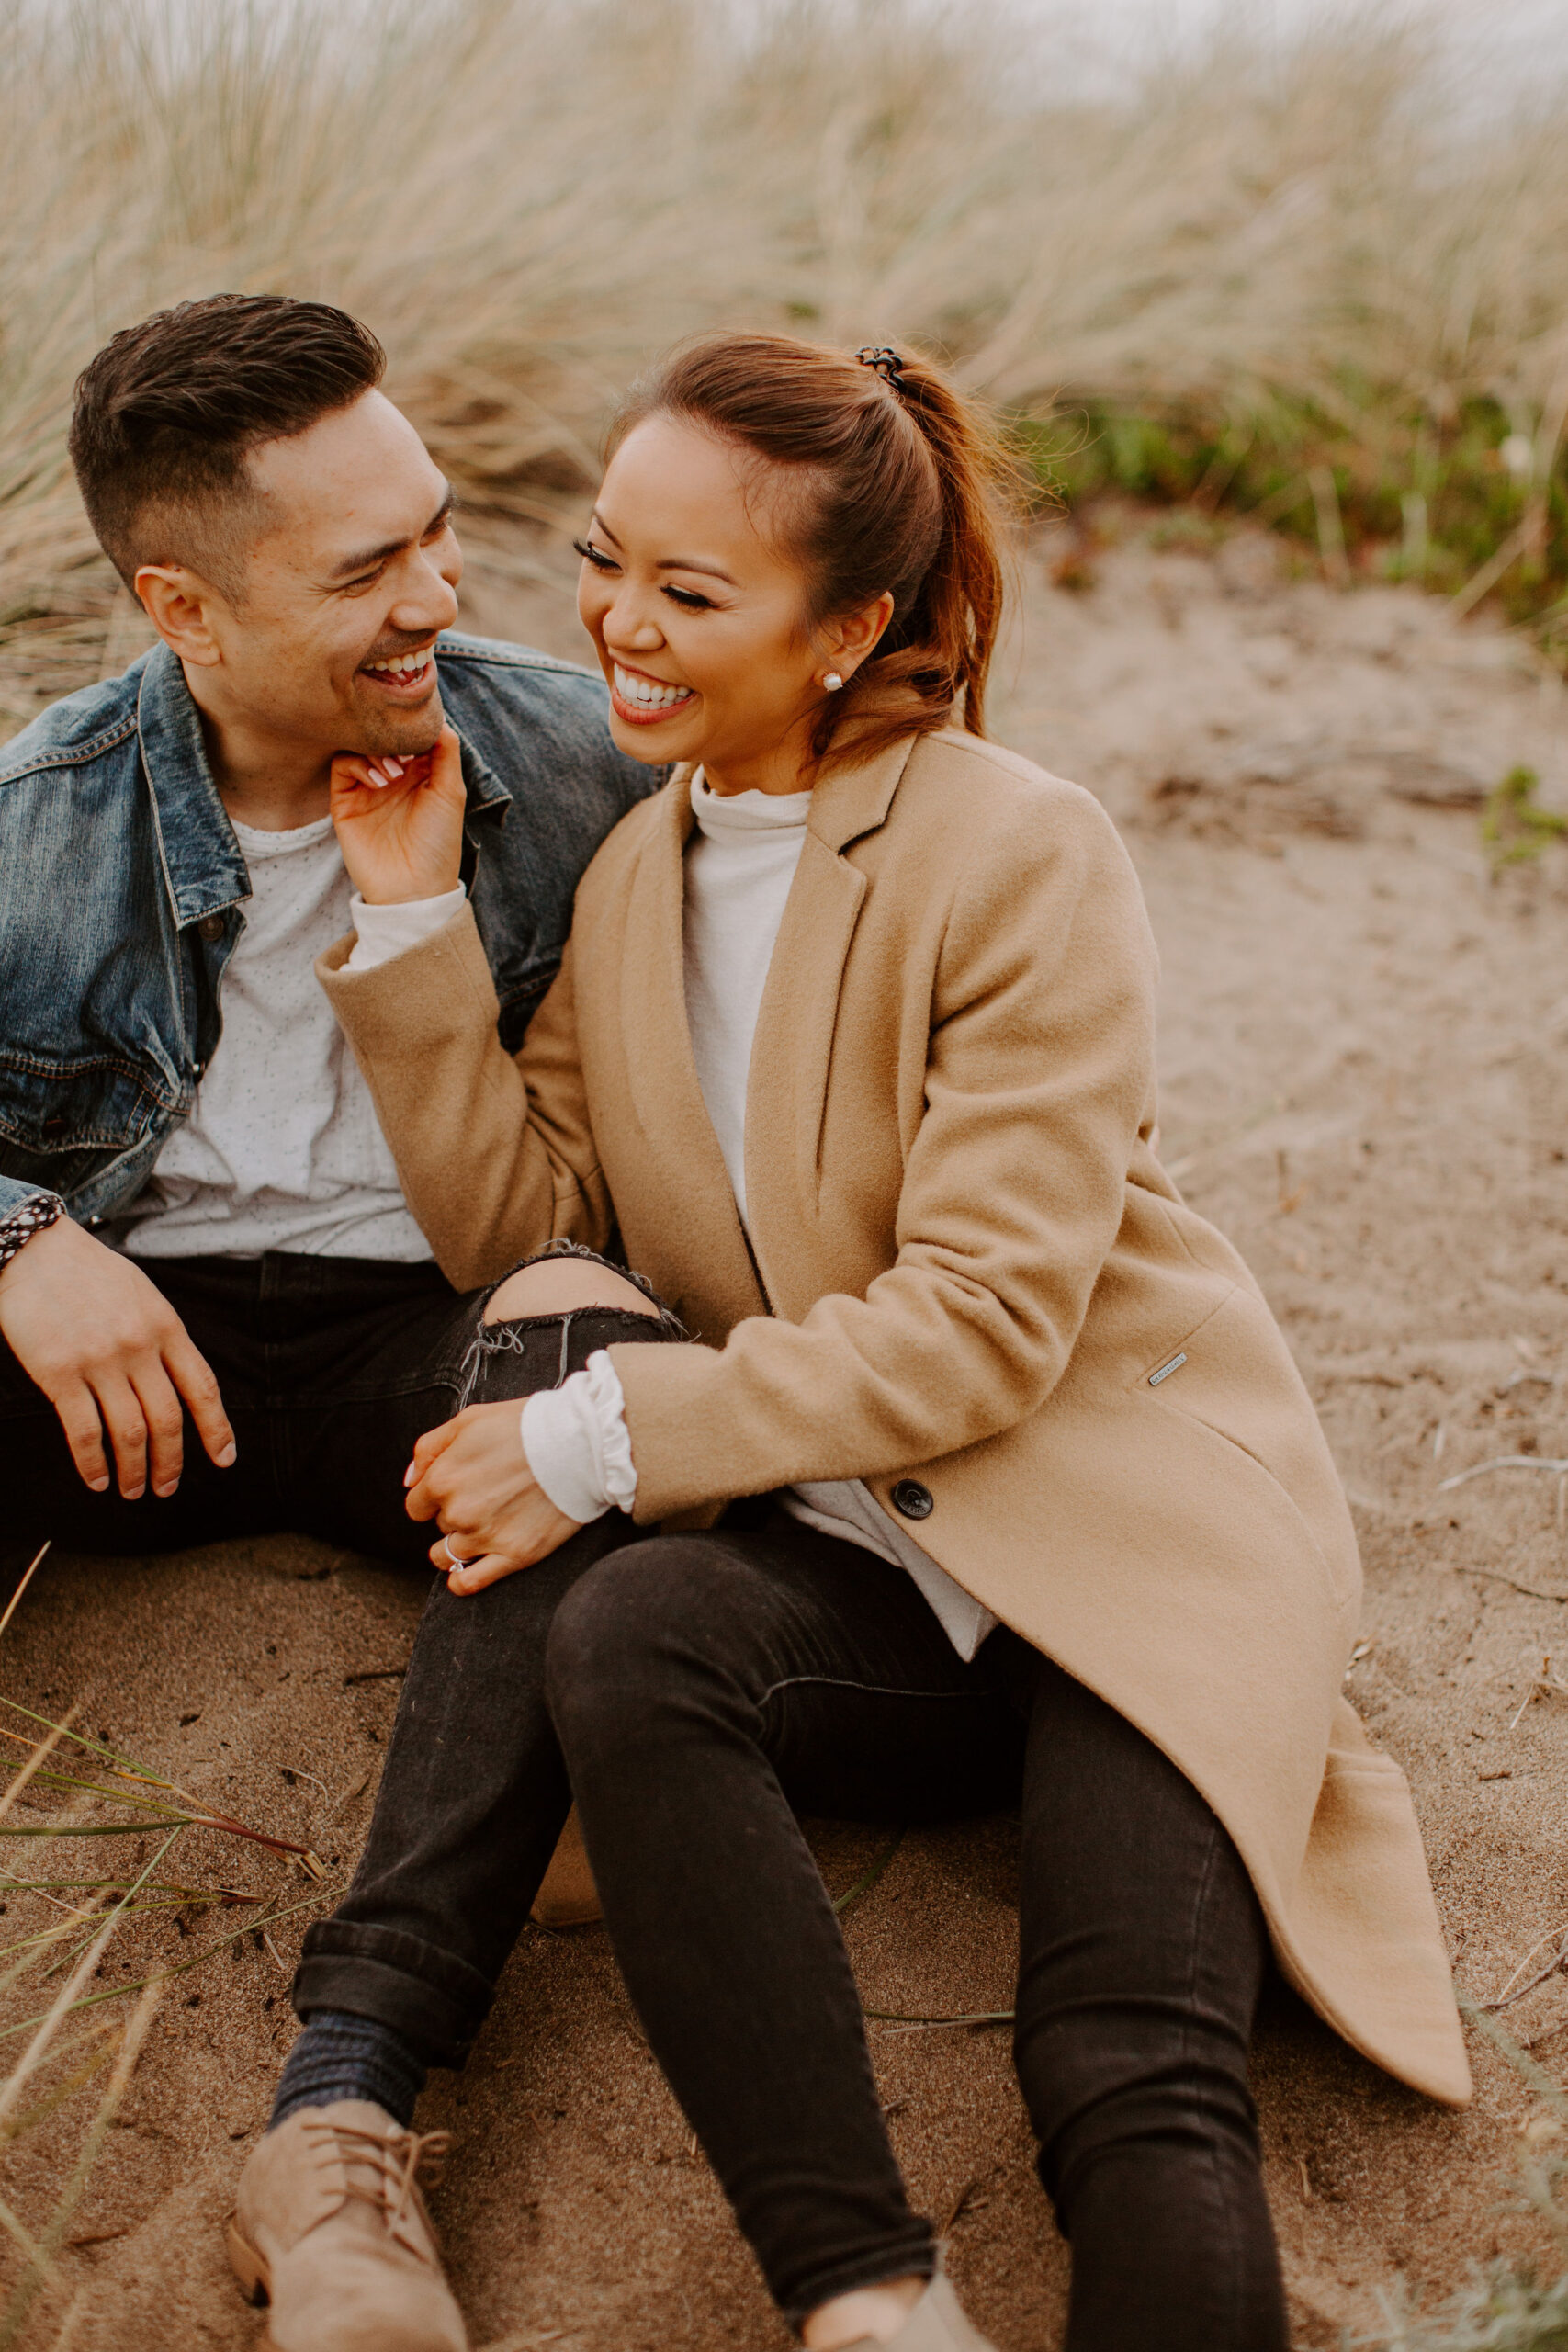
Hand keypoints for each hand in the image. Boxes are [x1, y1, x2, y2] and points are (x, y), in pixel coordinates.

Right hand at [0, 1218, 234, 1498]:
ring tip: (132, 1491)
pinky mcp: (60, 1372)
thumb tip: (178, 1381)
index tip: (224, 1460)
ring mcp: (100, 1361)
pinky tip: (96, 1480)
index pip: (202, 1388)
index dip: (217, 1430)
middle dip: (171, 1463)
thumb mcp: (144, 1296)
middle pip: (168, 1420)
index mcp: (167, 1327)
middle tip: (166, 1489)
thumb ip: (163, 1337)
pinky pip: (84, 1432)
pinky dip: (92, 1464)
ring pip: (130, 1433)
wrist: (36, 1249)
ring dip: (134, 1470)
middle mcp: (140, 1347)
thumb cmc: (90, 1273)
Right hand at [330, 724, 466, 905]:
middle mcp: (393, 776)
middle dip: (391, 733)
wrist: (412, 889)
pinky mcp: (345, 800)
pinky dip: (359, 765)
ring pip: (359, 744)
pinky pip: (342, 765)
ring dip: (376, 750)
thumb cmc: (438, 843)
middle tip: (403, 746)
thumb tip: (436, 717)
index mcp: (421, 772)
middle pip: (381, 734)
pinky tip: (379, 782)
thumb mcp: (451, 792)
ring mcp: (367, 787)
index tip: (417, 723)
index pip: (409, 732)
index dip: (412, 723)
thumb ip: (446, 750)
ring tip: (394, 772)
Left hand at [404, 1399, 582, 1593]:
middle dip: (454, 1513)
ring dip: (457, 1544)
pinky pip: (470, 1582)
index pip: (417, 1505)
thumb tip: (409, 1480)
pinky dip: (461, 1581)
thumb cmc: (525, 1426)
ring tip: (482, 1528)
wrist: (579, 1444)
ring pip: (446, 1555)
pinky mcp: (513, 1555)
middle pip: (439, 1525)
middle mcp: (457, 1512)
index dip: (434, 1496)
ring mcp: (485, 1537)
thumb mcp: (469, 1419)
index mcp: (442, 1479)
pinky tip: (463, 1574)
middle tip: (486, 1495)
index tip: (457, 1488)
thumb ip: (429, 1448)